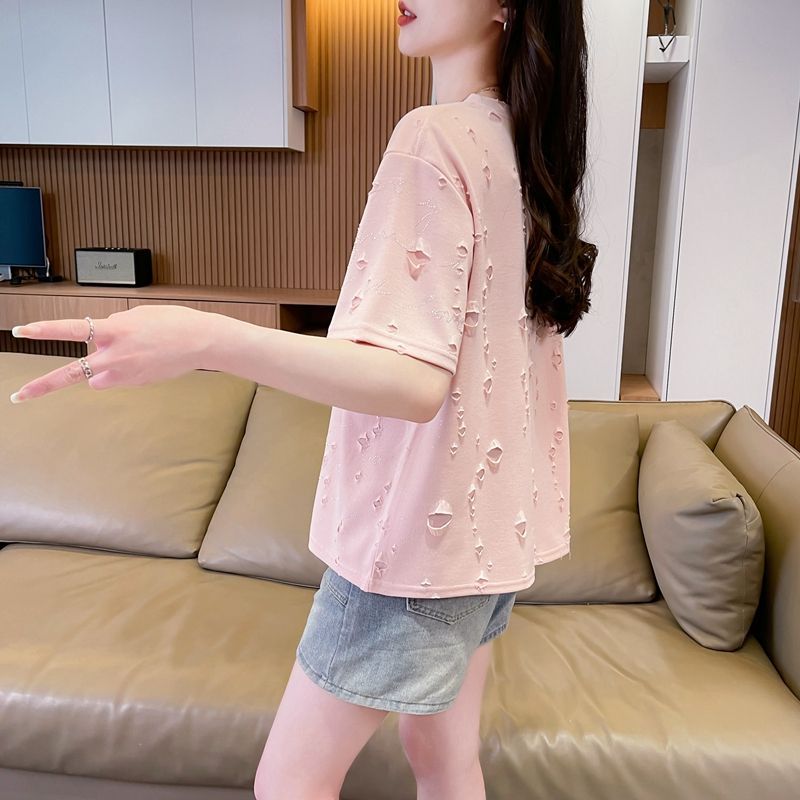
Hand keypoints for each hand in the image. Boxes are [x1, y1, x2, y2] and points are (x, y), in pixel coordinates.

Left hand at [9, 304, 212, 402]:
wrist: (201, 342)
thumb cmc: (175, 323)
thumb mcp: (138, 315)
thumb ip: (113, 327)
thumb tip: (100, 342)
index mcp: (114, 330)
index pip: (70, 329)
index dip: (43, 330)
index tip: (21, 331)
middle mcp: (115, 355)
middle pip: (71, 373)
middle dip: (42, 385)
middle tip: (18, 395)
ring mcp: (125, 373)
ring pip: (98, 376)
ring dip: (103, 368)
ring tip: (129, 355)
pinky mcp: (136, 383)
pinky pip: (118, 379)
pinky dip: (124, 371)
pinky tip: (145, 359)